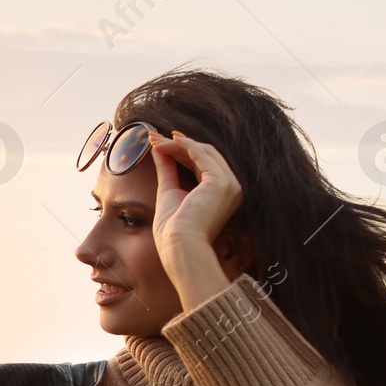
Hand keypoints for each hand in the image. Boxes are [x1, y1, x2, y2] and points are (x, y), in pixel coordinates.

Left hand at [146, 130, 242, 267]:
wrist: (179, 248)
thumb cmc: (173, 231)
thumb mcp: (169, 192)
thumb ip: (167, 169)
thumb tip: (158, 149)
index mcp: (221, 194)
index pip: (202, 164)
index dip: (181, 152)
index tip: (160, 144)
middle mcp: (231, 187)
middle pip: (204, 155)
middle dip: (178, 144)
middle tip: (154, 137)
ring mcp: (229, 184)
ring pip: (203, 152)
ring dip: (178, 143)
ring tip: (155, 140)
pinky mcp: (220, 182)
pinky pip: (201, 154)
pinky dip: (183, 145)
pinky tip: (167, 142)